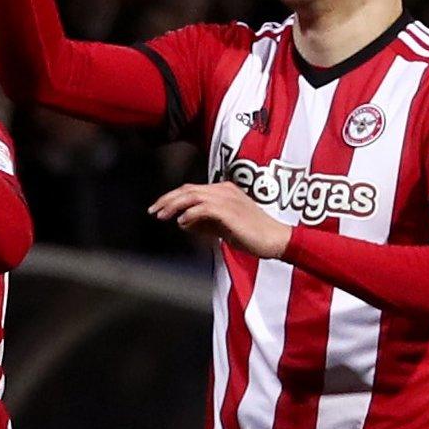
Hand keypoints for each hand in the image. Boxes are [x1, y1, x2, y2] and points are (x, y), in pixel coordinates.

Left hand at [149, 181, 290, 258]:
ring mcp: (228, 199)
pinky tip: (183, 223)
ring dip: (174, 205)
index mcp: (224, 190)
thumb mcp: (223, 227)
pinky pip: (204, 208)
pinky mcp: (230, 211)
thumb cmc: (252, 235)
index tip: (158, 208)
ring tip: (162, 216)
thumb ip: (204, 223)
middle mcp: (224, 190)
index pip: (192, 189)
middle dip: (167, 199)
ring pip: (193, 196)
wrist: (275, 239)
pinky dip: (190, 214)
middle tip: (153, 210)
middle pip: (189, 189)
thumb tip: (182, 221)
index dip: (172, 197)